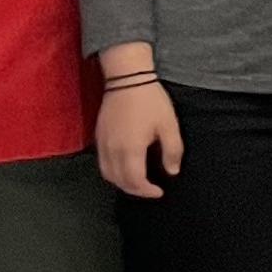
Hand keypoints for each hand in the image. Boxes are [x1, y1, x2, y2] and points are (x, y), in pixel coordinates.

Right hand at [95, 82, 183, 196]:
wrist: (127, 79)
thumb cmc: (150, 102)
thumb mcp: (168, 126)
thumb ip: (172, 151)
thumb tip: (172, 172)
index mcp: (130, 150)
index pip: (134, 181)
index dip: (146, 191)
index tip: (159, 192)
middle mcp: (112, 150)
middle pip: (119, 180)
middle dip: (135, 189)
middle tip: (150, 189)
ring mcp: (103, 143)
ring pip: (107, 173)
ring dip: (121, 182)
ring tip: (138, 182)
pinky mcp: (99, 136)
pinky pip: (102, 162)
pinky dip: (112, 171)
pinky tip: (125, 167)